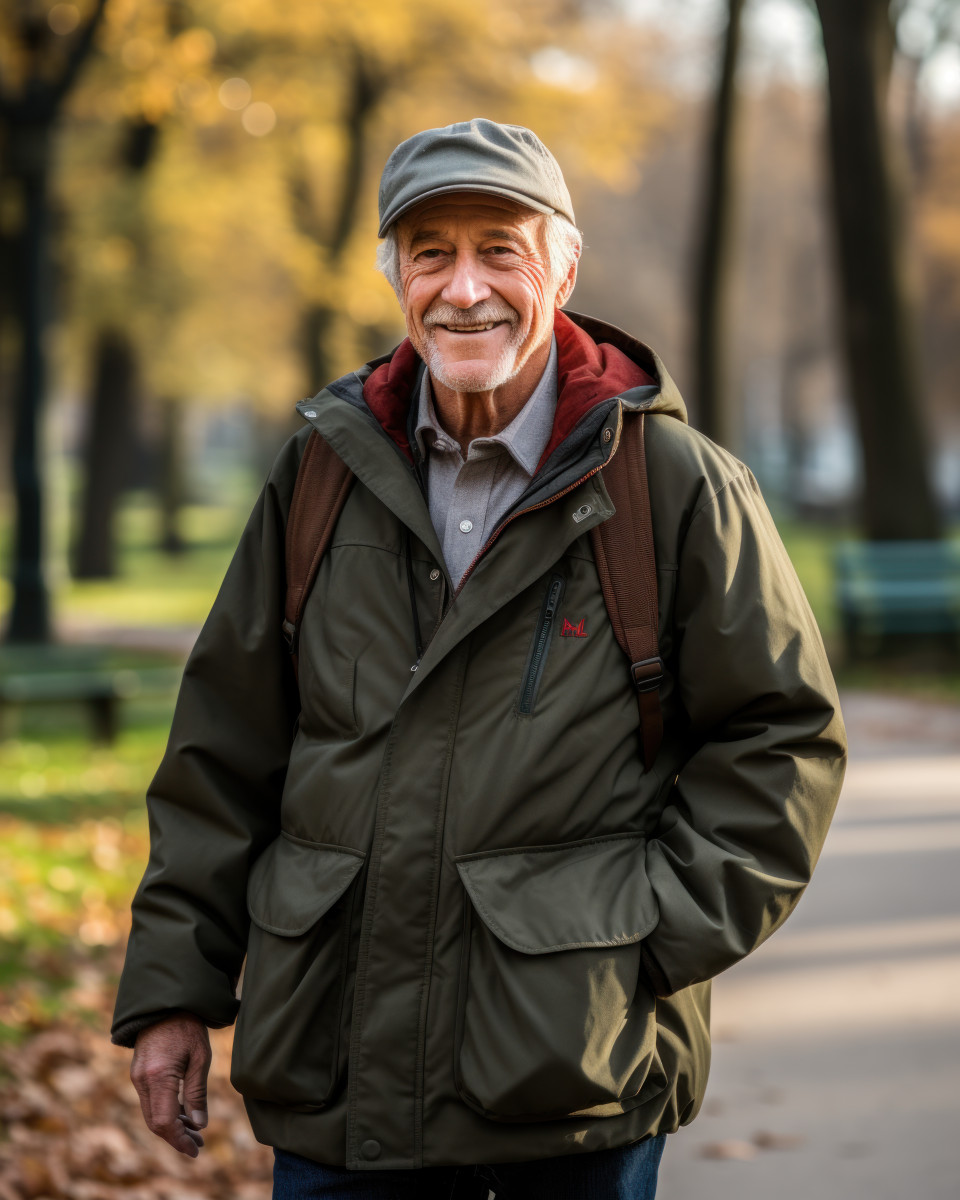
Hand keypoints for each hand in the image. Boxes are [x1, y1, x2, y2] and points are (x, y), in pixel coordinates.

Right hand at [130, 1013, 211, 1157]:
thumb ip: (197, 1092)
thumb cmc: (188, 1027)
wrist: (166, 1003)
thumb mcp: (201, 1057)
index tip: (195, 1149)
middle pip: (155, 1122)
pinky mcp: (139, 1074)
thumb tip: (199, 1124)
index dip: (179, 1139)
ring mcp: (138, 1077)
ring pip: (151, 1114)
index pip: (165, 1121)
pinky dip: (165, 1112)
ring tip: (195, 1132)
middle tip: (198, 1144)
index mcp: (159, 1076)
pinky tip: (183, 1114)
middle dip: (176, 1137)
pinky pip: (150, 1102)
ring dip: (171, 1126)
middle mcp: (143, 1080)